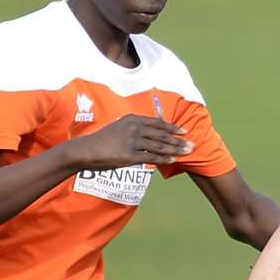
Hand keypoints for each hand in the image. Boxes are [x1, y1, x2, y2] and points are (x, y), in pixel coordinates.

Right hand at [70, 114, 193, 169]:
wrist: (87, 150)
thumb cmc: (104, 140)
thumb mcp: (120, 128)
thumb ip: (135, 128)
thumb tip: (151, 133)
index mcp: (133, 119)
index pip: (158, 123)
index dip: (173, 127)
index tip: (185, 131)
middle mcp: (134, 128)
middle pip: (162, 134)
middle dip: (179, 140)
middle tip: (192, 144)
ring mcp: (132, 141)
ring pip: (160, 146)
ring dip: (175, 150)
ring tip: (187, 153)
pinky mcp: (129, 155)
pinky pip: (151, 157)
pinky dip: (164, 158)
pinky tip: (173, 160)